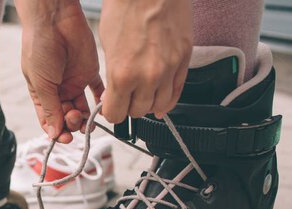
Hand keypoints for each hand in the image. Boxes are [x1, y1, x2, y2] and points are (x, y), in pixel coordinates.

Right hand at [15, 0, 102, 142]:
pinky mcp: (89, 72)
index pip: (50, 121)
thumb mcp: (41, 83)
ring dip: (85, 117)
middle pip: (67, 118)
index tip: (65, 138)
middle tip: (75, 119)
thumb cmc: (39, 46)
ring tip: (85, 115)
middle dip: (72, 124)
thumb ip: (50, 109)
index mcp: (42, 94)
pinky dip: (100, 102)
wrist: (54, 18)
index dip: (57, 132)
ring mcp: (74, 82)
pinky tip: (101, 107)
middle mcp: (58, 91)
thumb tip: (54, 134)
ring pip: (82, 108)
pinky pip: (97, 92)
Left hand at [99, 0, 192, 122]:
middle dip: (129, 107)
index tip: (111, 107)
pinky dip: (168, 100)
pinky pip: (177, 93)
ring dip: (149, 104)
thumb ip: (113, 75)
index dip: (111, 112)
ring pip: (159, 106)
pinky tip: (161, 100)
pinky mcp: (184, 60)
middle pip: (138, 113)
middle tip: (126, 98)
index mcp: (123, 75)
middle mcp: (148, 76)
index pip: (116, 115)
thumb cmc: (125, 8)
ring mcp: (169, 69)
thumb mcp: (108, 46)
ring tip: (142, 94)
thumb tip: (115, 94)